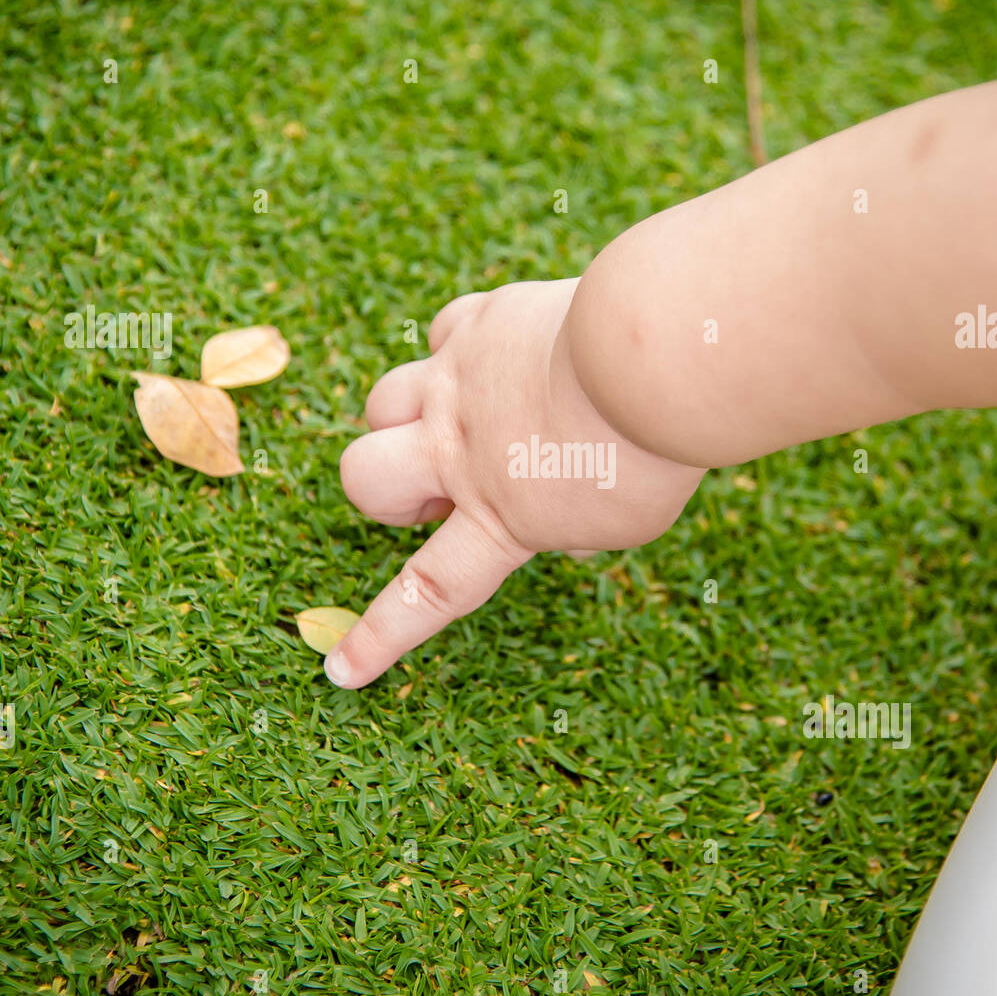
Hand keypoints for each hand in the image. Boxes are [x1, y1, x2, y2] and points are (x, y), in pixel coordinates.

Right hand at [327, 277, 704, 687]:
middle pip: (364, 478)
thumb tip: (555, 522)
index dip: (381, 637)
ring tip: (468, 417)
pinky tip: (506, 354)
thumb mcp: (622, 526)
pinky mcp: (479, 324)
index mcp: (498, 520)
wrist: (654, 360)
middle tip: (435, 490)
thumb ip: (572, 531)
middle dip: (382, 492)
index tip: (342, 671)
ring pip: (382, 401)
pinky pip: (439, 337)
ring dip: (407, 418)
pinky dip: (460, 352)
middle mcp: (460, 452)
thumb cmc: (650, 454)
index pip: (427, 592)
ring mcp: (459, 382)